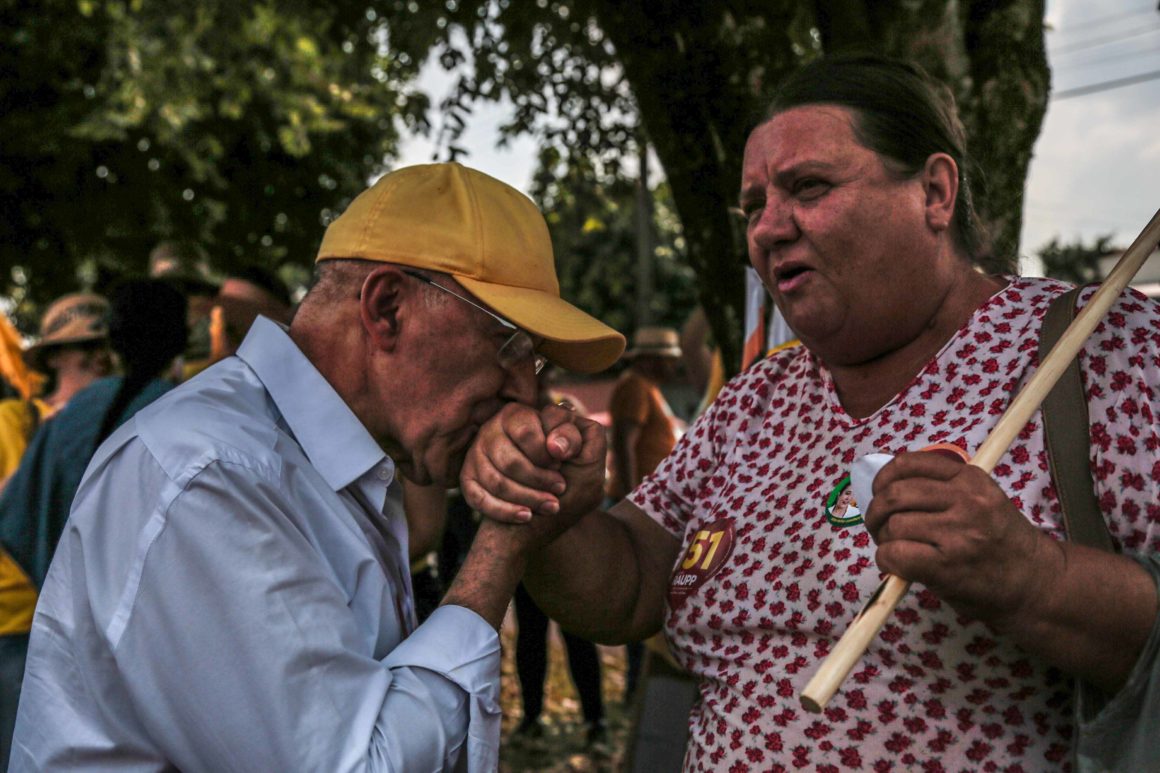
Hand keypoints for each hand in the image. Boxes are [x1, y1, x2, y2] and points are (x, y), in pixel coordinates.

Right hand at [460, 402, 606, 529]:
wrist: (550, 510)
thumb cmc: (570, 475)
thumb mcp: (586, 454)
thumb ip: (581, 437)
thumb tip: (556, 447)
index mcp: (516, 415)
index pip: (526, 431)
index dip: (546, 453)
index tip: (562, 464)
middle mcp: (490, 431)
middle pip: (509, 460)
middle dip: (539, 479)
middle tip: (560, 488)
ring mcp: (475, 456)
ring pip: (496, 482)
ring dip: (527, 498)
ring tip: (551, 506)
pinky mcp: (468, 480)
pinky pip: (479, 499)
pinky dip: (505, 511)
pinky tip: (527, 516)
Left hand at [863, 451, 1062, 630]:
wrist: (1035, 583)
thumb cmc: (1001, 543)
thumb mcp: (982, 500)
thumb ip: (943, 489)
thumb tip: (887, 488)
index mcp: (970, 479)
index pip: (909, 464)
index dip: (884, 478)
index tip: (879, 492)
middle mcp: (966, 501)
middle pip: (895, 494)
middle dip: (876, 511)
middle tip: (879, 526)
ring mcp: (957, 534)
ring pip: (894, 525)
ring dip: (884, 540)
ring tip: (895, 549)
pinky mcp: (947, 566)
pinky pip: (896, 554)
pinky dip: (887, 560)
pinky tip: (897, 566)